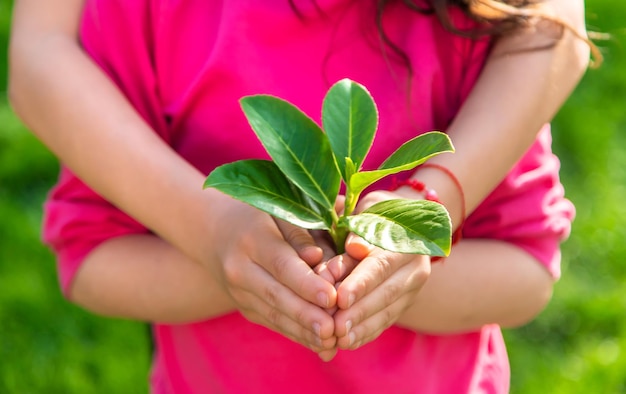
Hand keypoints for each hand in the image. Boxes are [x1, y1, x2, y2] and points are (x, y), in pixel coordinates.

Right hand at [207, 197, 337, 352]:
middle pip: (276, 295)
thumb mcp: (279, 211)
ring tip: (330, 343)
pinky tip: (320, 345)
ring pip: (273, 315)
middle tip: (333, 329)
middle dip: (306, 315)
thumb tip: (319, 257)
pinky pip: (272, 323)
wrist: (214, 230)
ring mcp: (238, 292)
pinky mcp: (244, 308)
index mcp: (252, 238)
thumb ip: (301, 233)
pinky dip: (296, 335)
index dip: (306, 283)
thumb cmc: (259, 215)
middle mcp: (240, 268)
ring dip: (303, 332)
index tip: (331, 297)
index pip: (281, 264)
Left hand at [328, 190, 431, 349]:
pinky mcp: (405, 303)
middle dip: (359, 312)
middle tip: (335, 328)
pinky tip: (348, 343)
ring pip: (387, 312)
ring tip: (339, 340)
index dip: (361, 282)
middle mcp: (416, 267)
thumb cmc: (374, 212)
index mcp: (407, 240)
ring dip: (362, 328)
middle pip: (386, 293)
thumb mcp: (367, 209)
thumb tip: (354, 247)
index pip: (381, 264)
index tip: (339, 298)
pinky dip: (367, 333)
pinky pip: (386, 321)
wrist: (401, 223)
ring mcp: (412, 288)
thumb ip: (359, 228)